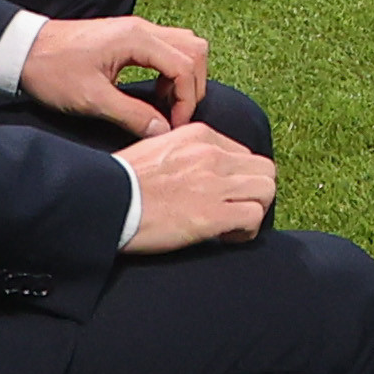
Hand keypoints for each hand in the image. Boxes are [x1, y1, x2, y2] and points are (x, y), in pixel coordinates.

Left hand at [19, 11, 213, 137]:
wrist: (24, 50)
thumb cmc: (53, 71)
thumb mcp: (92, 100)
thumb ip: (131, 115)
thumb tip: (163, 132)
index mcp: (137, 39)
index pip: (185, 65)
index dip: (186, 100)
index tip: (174, 126)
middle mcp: (143, 28)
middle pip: (194, 50)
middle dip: (192, 86)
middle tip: (175, 115)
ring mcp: (137, 29)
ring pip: (184, 45)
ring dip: (184, 76)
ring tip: (165, 105)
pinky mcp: (129, 36)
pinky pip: (167, 47)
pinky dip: (171, 70)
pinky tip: (153, 92)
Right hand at [114, 116, 275, 253]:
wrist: (106, 202)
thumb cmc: (123, 182)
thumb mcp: (157, 149)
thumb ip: (185, 153)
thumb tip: (197, 172)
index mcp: (199, 136)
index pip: (243, 154)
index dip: (239, 178)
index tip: (224, 195)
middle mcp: (213, 154)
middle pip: (264, 169)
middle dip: (256, 192)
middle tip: (237, 210)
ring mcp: (215, 183)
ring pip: (267, 190)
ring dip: (255, 210)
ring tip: (234, 225)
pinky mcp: (212, 213)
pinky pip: (254, 217)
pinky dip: (246, 231)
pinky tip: (227, 237)